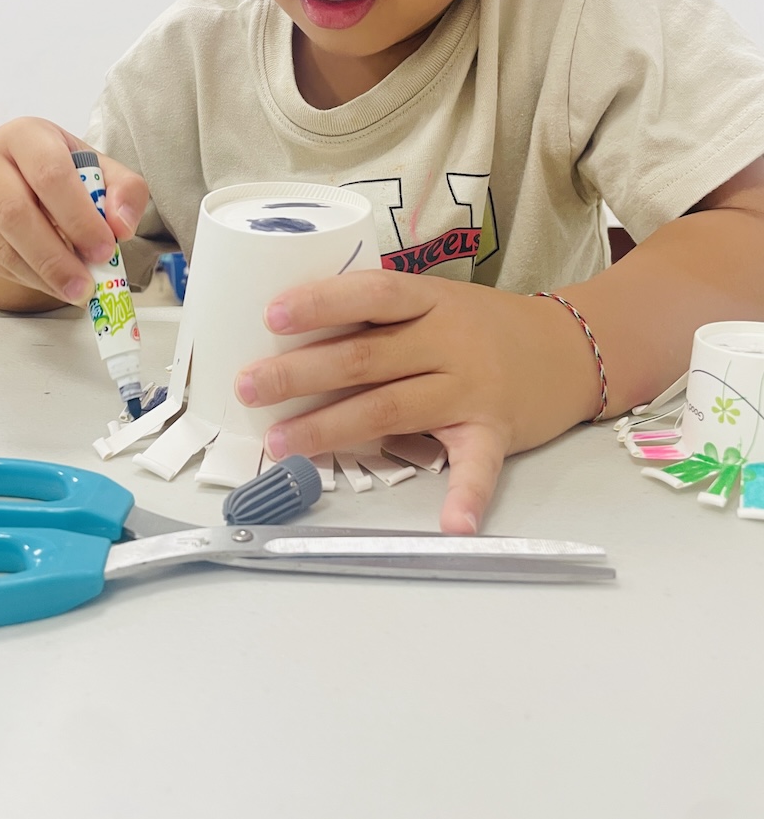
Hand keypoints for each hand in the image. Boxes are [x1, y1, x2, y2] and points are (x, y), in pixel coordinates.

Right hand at [0, 117, 148, 304]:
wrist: (28, 179)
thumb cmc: (68, 171)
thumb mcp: (104, 170)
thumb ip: (124, 191)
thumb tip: (120, 226)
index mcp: (25, 135)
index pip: (48, 173)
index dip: (78, 216)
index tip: (105, 249)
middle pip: (14, 211)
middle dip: (54, 256)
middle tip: (87, 284)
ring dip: (41, 275)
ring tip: (76, 291)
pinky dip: (26, 279)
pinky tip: (53, 284)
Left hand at [234, 272, 598, 533]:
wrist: (569, 347)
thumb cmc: (481, 325)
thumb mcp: (434, 303)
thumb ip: (380, 319)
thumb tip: (294, 336)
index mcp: (427, 300)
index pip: (370, 294)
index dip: (322, 303)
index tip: (271, 315)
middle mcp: (447, 341)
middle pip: (366, 358)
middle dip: (301, 374)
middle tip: (248, 387)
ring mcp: (471, 388)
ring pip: (393, 409)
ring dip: (334, 428)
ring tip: (281, 446)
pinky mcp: (495, 431)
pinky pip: (478, 466)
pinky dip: (466, 496)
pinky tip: (450, 524)